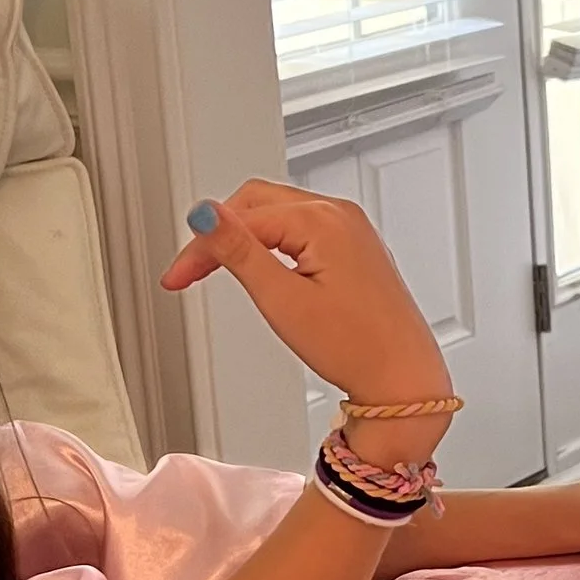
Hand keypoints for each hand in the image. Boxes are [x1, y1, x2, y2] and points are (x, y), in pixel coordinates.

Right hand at [162, 183, 448, 452]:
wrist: (402, 378)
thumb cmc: (357, 348)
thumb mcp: (282, 300)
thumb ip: (238, 252)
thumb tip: (206, 215)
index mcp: (322, 220)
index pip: (241, 219)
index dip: (200, 248)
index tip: (177, 277)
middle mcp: (340, 214)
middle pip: (257, 201)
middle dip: (219, 232)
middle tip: (190, 270)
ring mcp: (351, 227)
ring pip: (278, 211)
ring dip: (243, 233)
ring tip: (215, 266)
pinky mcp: (356, 245)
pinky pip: (302, 226)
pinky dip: (272, 239)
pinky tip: (259, 263)